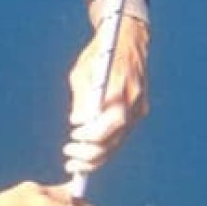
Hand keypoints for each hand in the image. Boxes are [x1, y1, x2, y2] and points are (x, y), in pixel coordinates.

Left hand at [64, 15, 149, 173]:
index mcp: (122, 87)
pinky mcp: (138, 113)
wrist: (127, 40)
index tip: (73, 135)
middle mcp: (135, 101)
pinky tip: (87, 159)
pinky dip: (104, 150)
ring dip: (96, 158)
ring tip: (73, 164)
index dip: (92, 134)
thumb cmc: (99, 55)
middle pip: (115, 138)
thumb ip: (81, 98)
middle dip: (90, 152)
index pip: (111, 121)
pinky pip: (121, 138)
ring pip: (118, 143)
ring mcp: (139, 109)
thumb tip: (77, 123)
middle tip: (68, 154)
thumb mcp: (82, 72)